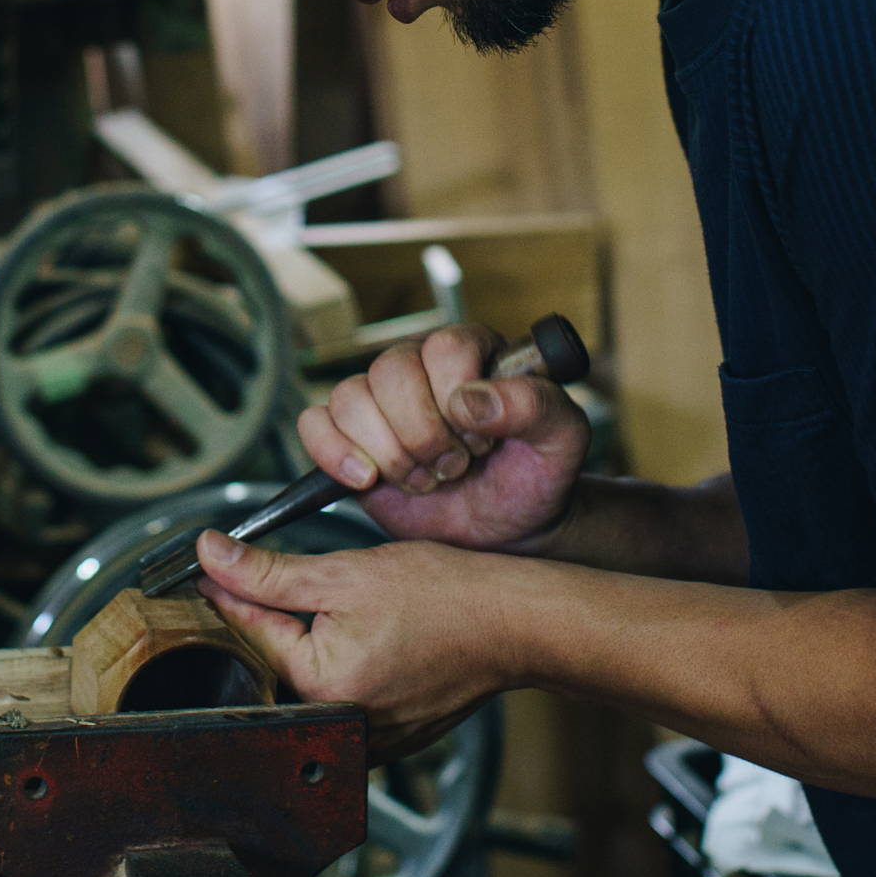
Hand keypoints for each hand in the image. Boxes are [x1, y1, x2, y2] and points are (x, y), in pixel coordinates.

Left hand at [196, 533, 508, 754]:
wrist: (513, 623)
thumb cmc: (445, 595)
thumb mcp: (344, 571)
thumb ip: (267, 571)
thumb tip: (210, 554)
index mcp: (320, 686)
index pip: (245, 633)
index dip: (228, 591)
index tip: (217, 565)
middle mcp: (338, 725)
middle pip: (271, 668)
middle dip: (266, 624)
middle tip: (278, 583)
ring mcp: (364, 740)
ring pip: (304, 688)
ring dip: (302, 648)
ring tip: (336, 613)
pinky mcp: (386, 741)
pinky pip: (338, 704)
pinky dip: (337, 672)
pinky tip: (362, 641)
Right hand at [293, 324, 588, 552]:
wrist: (506, 530)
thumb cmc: (534, 478)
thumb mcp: (561, 441)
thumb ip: (536, 406)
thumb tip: (472, 399)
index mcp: (471, 352)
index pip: (446, 346)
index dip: (458, 397)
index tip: (482, 439)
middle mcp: (419, 366)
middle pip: (391, 372)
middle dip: (423, 434)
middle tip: (455, 466)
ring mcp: (379, 401)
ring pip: (349, 397)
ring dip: (389, 452)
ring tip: (426, 479)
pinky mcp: (347, 437)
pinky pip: (314, 424)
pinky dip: (335, 455)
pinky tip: (370, 481)